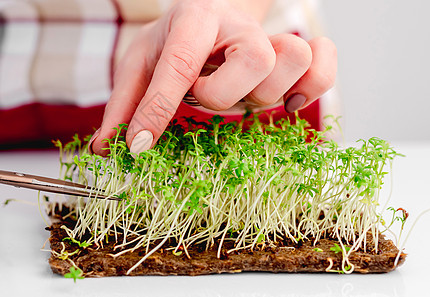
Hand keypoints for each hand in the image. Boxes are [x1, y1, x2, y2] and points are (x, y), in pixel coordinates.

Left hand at [91, 0, 336, 154]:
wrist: (209, 14)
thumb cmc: (173, 41)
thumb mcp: (139, 64)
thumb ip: (124, 105)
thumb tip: (106, 149)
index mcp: (193, 19)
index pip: (179, 64)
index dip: (158, 110)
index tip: (139, 145)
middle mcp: (239, 24)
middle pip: (255, 59)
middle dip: (223, 95)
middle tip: (201, 97)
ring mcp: (272, 38)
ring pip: (290, 63)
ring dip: (262, 95)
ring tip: (237, 95)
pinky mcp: (298, 56)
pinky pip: (323, 68)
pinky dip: (313, 88)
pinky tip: (289, 103)